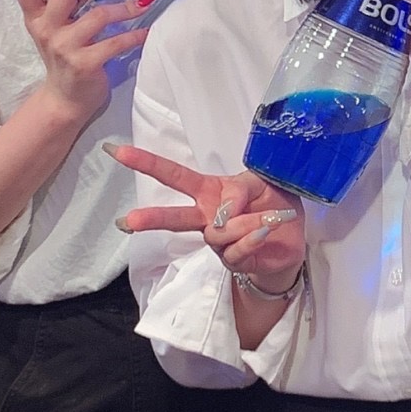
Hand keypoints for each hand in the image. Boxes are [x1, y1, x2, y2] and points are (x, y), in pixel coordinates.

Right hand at [12, 0, 157, 127]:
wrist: (65, 100)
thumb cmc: (65, 57)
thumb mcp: (56, 29)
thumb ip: (66, 5)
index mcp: (35, 17)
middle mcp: (46, 29)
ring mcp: (65, 47)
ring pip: (98, 15)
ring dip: (126, 7)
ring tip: (145, 1)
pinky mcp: (85, 64)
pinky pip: (116, 42)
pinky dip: (136, 34)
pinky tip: (148, 29)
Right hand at [109, 144, 305, 295]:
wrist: (294, 236)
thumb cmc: (273, 202)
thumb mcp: (261, 182)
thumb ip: (239, 189)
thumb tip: (221, 209)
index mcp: (208, 191)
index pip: (173, 175)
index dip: (145, 162)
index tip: (117, 151)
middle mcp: (206, 216)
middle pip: (173, 216)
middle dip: (150, 218)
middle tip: (128, 221)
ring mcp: (217, 241)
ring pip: (216, 233)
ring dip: (244, 223)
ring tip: (267, 218)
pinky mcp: (232, 260)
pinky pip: (235, 249)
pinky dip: (252, 238)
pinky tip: (265, 231)